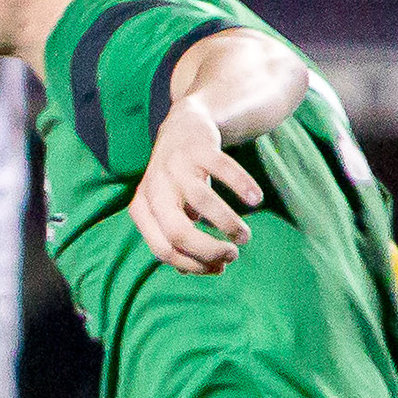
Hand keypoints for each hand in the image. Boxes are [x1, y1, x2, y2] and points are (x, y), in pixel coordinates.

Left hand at [132, 99, 260, 274]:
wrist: (185, 126)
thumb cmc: (179, 180)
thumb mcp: (171, 210)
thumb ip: (180, 238)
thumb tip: (203, 271)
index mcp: (142, 210)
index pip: (162, 250)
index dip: (192, 265)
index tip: (217, 268)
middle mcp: (153, 189)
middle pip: (178, 232)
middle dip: (209, 251)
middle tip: (232, 256)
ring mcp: (175, 166)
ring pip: (202, 204)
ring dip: (228, 225)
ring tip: (244, 237)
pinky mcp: (199, 147)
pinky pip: (224, 169)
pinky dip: (242, 186)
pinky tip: (256, 199)